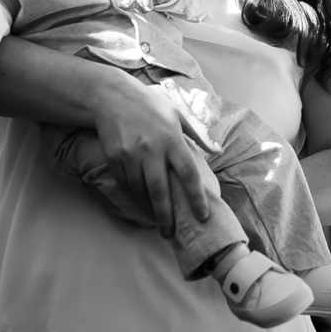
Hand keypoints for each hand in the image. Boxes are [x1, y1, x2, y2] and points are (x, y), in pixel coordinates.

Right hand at [91, 74, 210, 237]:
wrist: (112, 96)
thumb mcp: (178, 113)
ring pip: (140, 191)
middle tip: (170, 235)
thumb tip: (218, 151)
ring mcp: (130, 156)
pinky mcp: (114, 158)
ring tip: (157, 220)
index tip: (203, 216)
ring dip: (149, 208)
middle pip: (160, 192)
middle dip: (166, 217)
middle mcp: (151, 150)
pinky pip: (125, 184)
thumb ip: (199, 134)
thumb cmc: (150, 104)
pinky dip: (134, 196)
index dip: (197, 198)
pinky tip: (141, 202)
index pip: (188, 174)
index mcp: (172, 139)